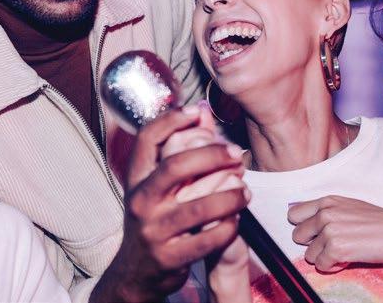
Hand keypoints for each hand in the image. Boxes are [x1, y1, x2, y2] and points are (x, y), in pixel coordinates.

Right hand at [95, 107, 249, 302]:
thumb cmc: (153, 218)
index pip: (146, 140)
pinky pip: (207, 238)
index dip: (170, 120)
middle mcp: (141, 201)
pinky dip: (228, 227)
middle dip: (212, 155)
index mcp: (136, 179)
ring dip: (230, 195)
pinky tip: (237, 219)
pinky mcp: (169, 257)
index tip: (196, 112)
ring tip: (246, 192)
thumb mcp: (155, 185)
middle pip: (175, 166)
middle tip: (236, 154)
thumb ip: (178, 150)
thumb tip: (203, 112)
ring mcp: (153, 230)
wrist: (136, 271)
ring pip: (199, 206)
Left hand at [287, 195, 382, 273]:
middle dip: (313, 245)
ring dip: (326, 257)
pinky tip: (350, 259)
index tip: (316, 234)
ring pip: (309, 255)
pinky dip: (333, 267)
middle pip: (298, 236)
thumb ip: (327, 211)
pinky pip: (321, 266)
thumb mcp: (351, 208)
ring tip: (347, 251)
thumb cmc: (379, 224)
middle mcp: (326, 212)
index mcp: (328, 200)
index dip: (304, 228)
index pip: (294, 214)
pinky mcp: (336, 248)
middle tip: (335, 245)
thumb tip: (298, 218)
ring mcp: (330, 229)